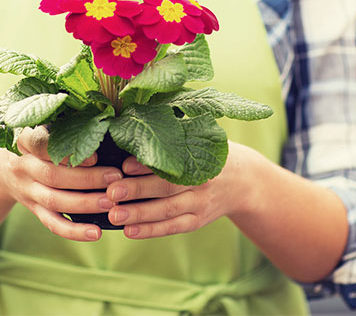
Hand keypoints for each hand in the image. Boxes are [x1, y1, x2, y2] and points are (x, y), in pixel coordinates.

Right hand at [0, 126, 122, 241]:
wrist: (0, 164)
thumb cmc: (35, 136)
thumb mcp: (42, 123)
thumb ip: (65, 122)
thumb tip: (105, 119)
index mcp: (25, 139)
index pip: (40, 143)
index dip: (67, 152)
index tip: (95, 156)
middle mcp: (23, 165)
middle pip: (52, 175)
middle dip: (86, 179)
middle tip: (116, 178)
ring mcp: (26, 189)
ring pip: (53, 200)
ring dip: (84, 204)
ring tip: (111, 203)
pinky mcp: (33, 208)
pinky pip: (51, 223)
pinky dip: (73, 231)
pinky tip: (95, 233)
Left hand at [104, 142, 249, 238]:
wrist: (244, 180)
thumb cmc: (208, 151)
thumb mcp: (199, 137)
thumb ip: (173, 134)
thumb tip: (134, 123)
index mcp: (200, 157)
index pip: (171, 162)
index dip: (146, 165)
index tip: (123, 165)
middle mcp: (201, 182)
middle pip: (166, 188)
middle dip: (137, 190)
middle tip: (111, 193)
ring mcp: (199, 204)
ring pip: (167, 211)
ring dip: (139, 215)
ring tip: (114, 216)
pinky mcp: (196, 221)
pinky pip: (172, 227)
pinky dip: (150, 230)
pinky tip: (129, 231)